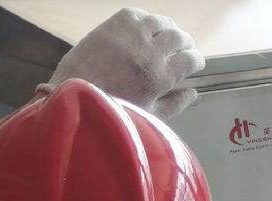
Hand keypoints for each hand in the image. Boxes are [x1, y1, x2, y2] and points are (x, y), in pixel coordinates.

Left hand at [37, 7, 203, 119]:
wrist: (75, 91)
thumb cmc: (114, 109)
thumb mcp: (150, 115)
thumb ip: (175, 104)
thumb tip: (193, 93)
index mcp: (161, 77)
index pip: (192, 59)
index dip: (196, 60)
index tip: (193, 63)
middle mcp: (150, 52)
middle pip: (180, 37)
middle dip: (185, 43)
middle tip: (182, 49)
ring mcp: (132, 35)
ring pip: (163, 22)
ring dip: (168, 29)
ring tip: (165, 37)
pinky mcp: (115, 24)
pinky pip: (140, 14)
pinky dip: (146, 20)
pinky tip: (144, 30)